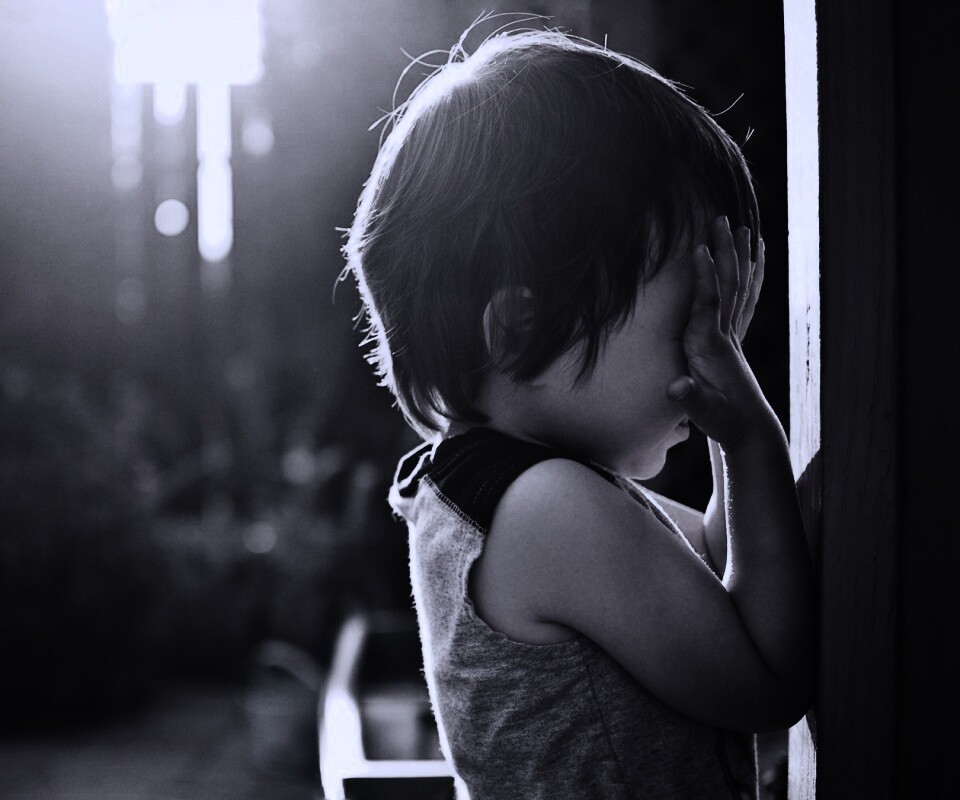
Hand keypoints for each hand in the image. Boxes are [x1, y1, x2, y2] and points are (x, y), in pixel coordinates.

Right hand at [666, 216, 773, 448]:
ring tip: (743, 227)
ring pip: (739, 288)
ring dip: (740, 257)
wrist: (749, 431)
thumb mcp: (703, 414)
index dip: (705, 278)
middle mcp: (725, 336)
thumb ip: (690, 399)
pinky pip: (745, 299)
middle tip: (721, 219)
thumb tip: (676, 386)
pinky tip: (756, 257)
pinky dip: (752, 275)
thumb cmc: (723, 421)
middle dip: (725, 252)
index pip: (708, 305)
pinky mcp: (736, 339)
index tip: (700, 248)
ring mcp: (734, 336)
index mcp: (710, 348)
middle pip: (728, 286)